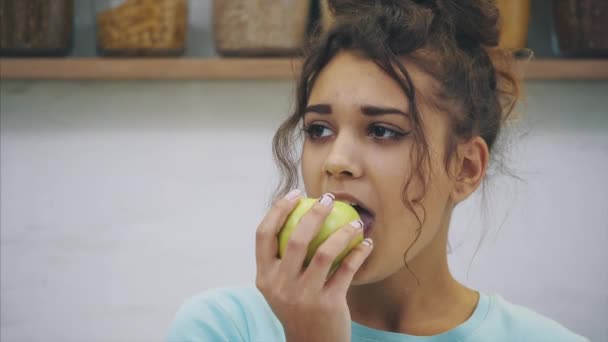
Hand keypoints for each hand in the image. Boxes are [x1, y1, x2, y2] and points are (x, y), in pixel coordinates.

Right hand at [255, 191, 373, 341]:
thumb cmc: (298, 308)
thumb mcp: (280, 287)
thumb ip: (283, 260)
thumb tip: (299, 215)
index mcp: (265, 277)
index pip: (263, 235)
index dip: (277, 210)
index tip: (295, 194)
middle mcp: (281, 286)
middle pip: (295, 239)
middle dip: (313, 213)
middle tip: (328, 198)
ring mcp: (304, 296)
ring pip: (324, 252)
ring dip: (343, 232)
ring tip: (355, 221)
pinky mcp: (328, 304)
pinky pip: (346, 270)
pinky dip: (358, 253)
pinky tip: (366, 244)